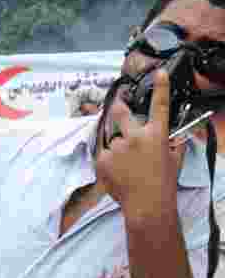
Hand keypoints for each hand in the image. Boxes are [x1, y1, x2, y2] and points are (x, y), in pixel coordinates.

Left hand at [97, 69, 182, 221]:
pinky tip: (118, 172)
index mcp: (157, 134)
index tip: (158, 72)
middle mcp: (136, 136)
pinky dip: (109, 161)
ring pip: (112, 139)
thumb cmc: (163, 183)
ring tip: (125, 165)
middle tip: (116, 105)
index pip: (160, 104)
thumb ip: (172, 143)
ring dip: (116, 147)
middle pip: (120, 112)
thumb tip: (171, 137)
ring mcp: (117, 147)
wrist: (147, 204)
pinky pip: (103, 154)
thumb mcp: (174, 158)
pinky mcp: (102, 159)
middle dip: (117, 107)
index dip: (160, 86)